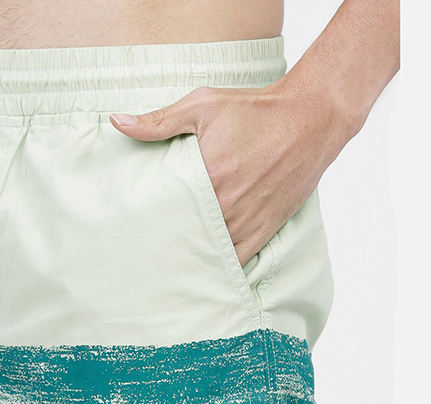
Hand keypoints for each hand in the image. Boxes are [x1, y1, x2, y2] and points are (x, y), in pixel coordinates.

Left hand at [109, 80, 352, 266]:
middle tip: (142, 255)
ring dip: (190, 259)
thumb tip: (118, 121)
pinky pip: (235, 261)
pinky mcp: (264, 231)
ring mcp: (247, 222)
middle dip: (166, 245)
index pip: (167, 212)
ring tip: (166, 268)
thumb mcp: (204, 105)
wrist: (311, 118)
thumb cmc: (255, 109)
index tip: (133, 231)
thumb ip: (159, 120)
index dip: (149, 224)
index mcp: (210, 177)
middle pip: (186, 237)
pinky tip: (200, 270)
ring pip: (209, 254)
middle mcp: (228, 205)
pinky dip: (218, 267)